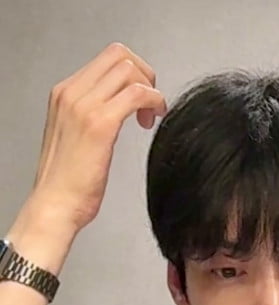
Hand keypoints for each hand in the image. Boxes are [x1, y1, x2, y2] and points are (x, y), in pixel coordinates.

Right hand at [28, 42, 165, 233]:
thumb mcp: (74, 138)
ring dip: (150, 90)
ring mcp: (84, 105)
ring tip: (150, 118)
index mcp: (64, 94)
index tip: (140, 100)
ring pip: (129, 70)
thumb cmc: (66, 183)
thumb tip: (117, 109)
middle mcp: (71, 93)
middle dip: (144, 76)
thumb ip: (90, 117)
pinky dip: (153, 102)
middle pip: (119, 55)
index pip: (106, 59)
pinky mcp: (100, 124)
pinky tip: (153, 120)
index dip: (132, 74)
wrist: (55, 205)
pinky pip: (137, 94)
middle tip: (150, 105)